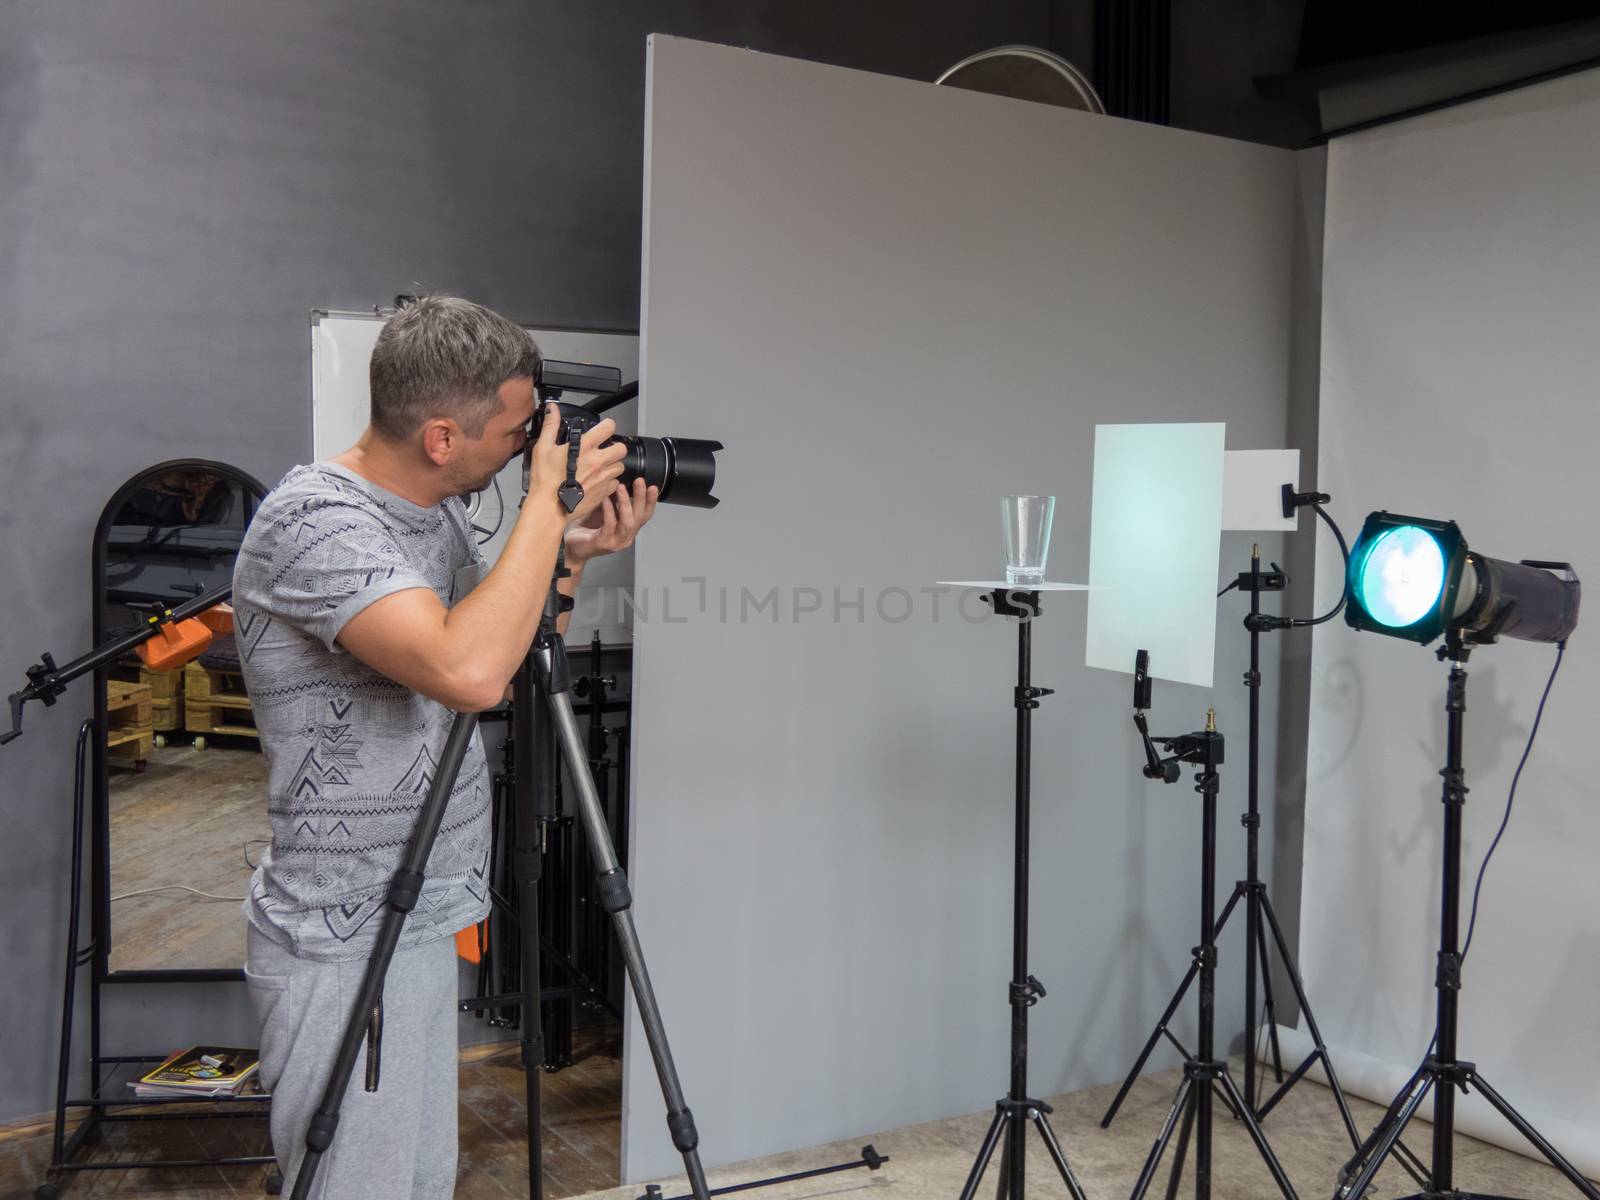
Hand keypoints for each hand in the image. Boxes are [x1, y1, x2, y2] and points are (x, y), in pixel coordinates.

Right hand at [525, 405, 626, 524]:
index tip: (602, 431)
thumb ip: (551, 426)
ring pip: (620, 467)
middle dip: (614, 448)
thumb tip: (553, 409)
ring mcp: (603, 477)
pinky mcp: (604, 492)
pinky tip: (597, 482)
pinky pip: (615, 484)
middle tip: (603, 452)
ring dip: (612, 466)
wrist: (549, 508)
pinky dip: (609, 482)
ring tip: (599, 468)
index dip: (606, 427)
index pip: (609, 427)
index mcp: (584, 447)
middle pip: (621, 448)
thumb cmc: (544, 480)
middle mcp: (598, 461)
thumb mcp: (543, 448)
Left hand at [565, 477, 658, 564]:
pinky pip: (609, 525)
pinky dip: (609, 510)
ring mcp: (616, 542)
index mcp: (629, 530)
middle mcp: (626, 537)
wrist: (571, 548)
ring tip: (621, 487)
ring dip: (626, 503)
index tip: (653, 487)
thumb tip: (619, 482)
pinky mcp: (603, 543)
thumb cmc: (587, 529)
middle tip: (639, 481)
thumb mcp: (604, 513)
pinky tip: (605, 499)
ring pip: (628, 523)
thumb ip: (614, 503)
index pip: (645, 516)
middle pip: (640, 517)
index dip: (651, 502)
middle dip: (641, 498)